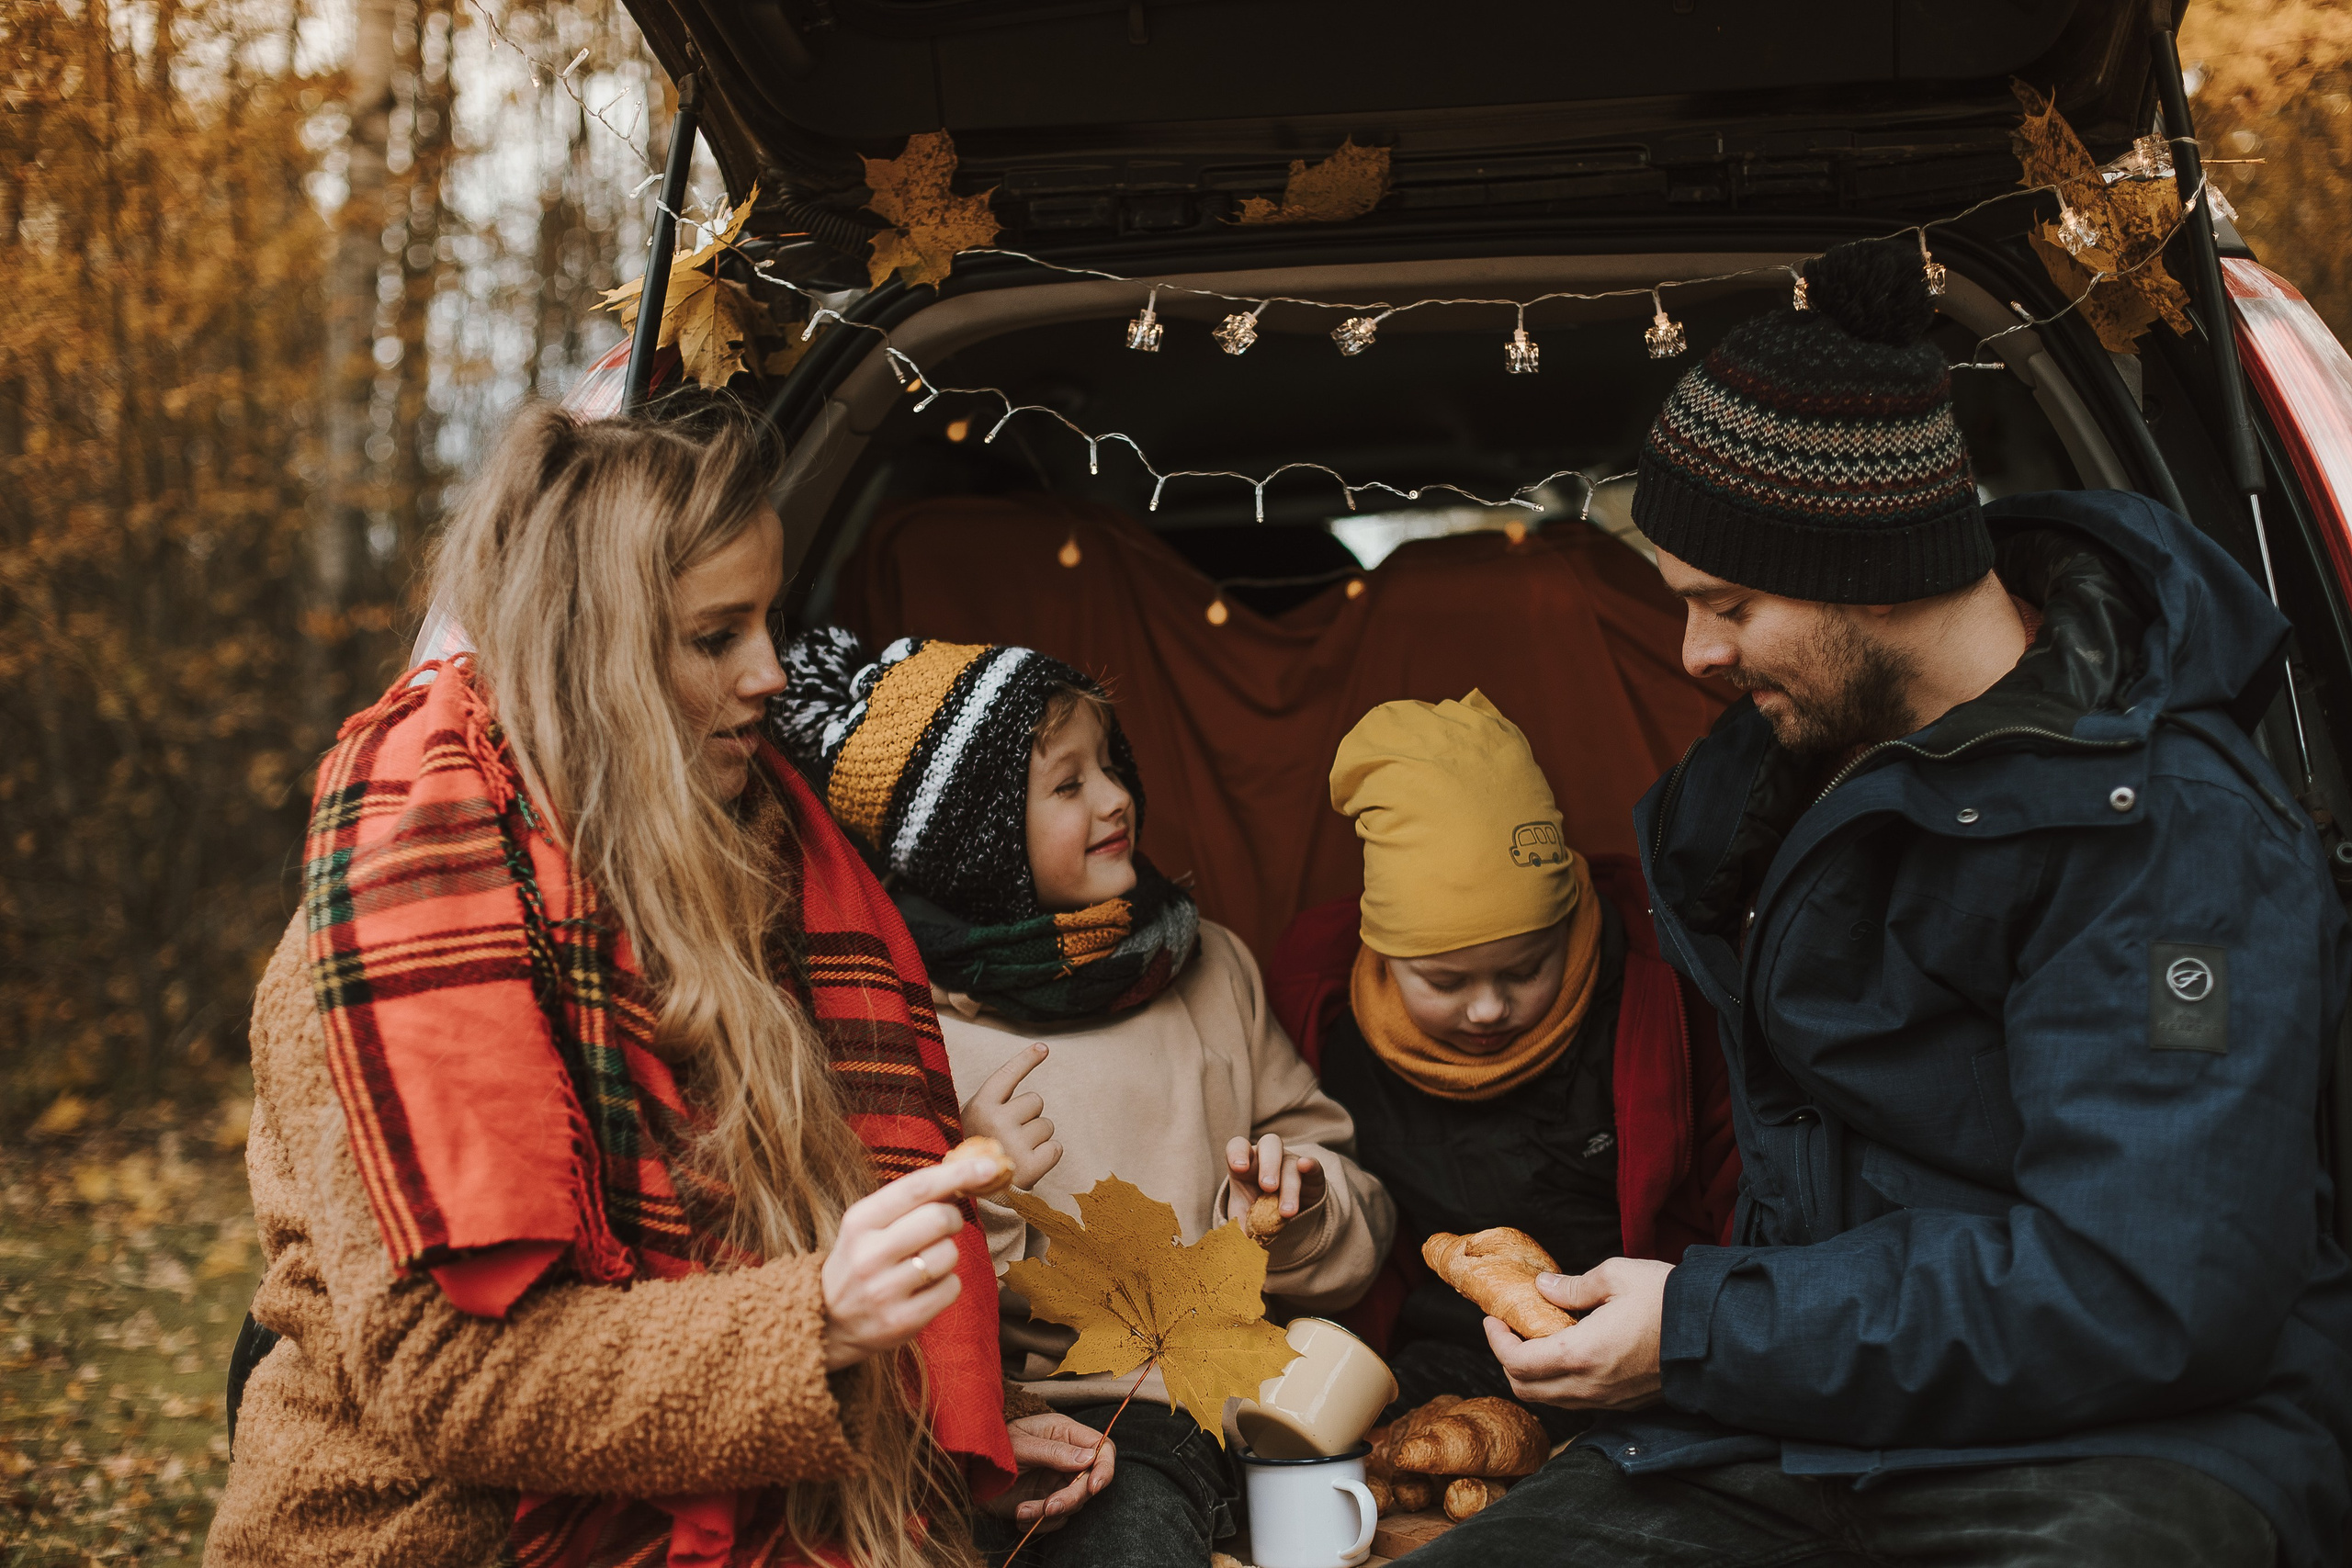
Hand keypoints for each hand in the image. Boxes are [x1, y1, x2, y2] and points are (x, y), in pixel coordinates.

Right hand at [819, 1158, 991, 1371]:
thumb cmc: (860, 1261)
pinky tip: (924, 1289)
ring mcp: (884, 1290)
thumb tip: (966, 1172)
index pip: (917, 1187)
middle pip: (939, 1218)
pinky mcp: (902, 1321)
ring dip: (948, 1255)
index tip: (991, 1166)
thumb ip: (909, 1200)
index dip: (958, 1173)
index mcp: (860, 1221)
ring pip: (949, 1255)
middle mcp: (869, 1254)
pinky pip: (951, 1288)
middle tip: (942, 1227)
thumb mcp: (868, 1224)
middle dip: (952, 1219)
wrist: (826, 1321)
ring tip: (925, 1263)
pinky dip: (947, 1284)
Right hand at [961, 1043, 1061, 1189]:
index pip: (1007, 1075)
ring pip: (1047, 1125)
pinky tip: (1029, 1164)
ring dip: (1037, 1138)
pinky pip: (1056, 1148)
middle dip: (1030, 1116)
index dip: (1026, 1060)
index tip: (1044, 1048)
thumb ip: (994, 1103)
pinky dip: (1048, 1155)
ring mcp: (1014, 1143)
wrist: (973, 1200)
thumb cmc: (976, 1155)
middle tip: (1009, 1137)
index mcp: (980, 1106)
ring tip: (1015, 1153)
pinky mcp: (1031, 1166)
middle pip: (1036, 1101)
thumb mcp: (972, 1122)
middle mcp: (996, 1120)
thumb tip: (1028, 1077)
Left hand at [978, 1412, 1116, 1531]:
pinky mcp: (1045, 1500)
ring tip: (1023, 1511)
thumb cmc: (992, 1444)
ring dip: (1050, 1512)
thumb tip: (1090, 1458)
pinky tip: (1021, 1515)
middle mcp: (1066, 1458)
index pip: (1103, 1448)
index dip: (1104, 1468)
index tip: (1093, 1487)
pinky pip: (1057, 1519)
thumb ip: (1054, 1452)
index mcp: (1064, 1433)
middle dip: (1072, 1498)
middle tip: (1050, 1507)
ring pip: (1074, 1504)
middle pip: (1090, 1481)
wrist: (966, 1467)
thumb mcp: (1021, 1444)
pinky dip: (1040, 1522)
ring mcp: (1056, 1480)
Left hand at [1224, 1133, 1324, 1220]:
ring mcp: (1291, 1162)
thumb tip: (1235, 1244)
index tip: (1239, 1167)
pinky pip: (1314, 1165)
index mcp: (1246, 1162)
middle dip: (1269, 1166)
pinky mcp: (1312, 1175)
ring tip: (1286, 1213)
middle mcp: (1269, 1156)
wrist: (1285, 1219)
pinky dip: (1311, 1165)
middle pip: (1269, 1146)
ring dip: (1289, 1187)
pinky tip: (1305, 1165)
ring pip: (1291, 1164)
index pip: (1239, 1146)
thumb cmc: (1258, 1212)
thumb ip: (1237, 1228)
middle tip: (1268, 1187)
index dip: (1238, 1153)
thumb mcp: (1245, 1219)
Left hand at [1482, 1257, 1672, 1409]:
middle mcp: (1589, 1386)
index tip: (1493, 1319)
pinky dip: (1559, 1383)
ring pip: (1550, 1400)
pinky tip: (1568, 1353)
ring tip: (1536, 1339)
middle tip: (1510, 1329)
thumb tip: (1542, 1288)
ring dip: (1533, 1374)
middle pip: (1526, 1389)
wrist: (1718, 1335)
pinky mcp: (1624, 1404)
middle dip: (1508, 1359)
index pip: (1517, 1362)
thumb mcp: (1615, 1276)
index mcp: (1580, 1355)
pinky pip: (1576, 1402)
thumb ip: (1571, 1286)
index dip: (1497, 1340)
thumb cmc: (1667, 1301)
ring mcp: (1607, 1400)